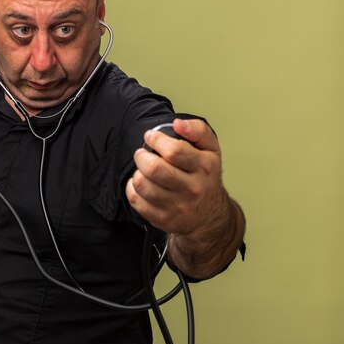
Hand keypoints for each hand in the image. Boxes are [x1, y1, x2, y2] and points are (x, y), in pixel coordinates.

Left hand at [125, 118, 224, 233]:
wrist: (211, 216)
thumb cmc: (206, 178)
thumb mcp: (211, 150)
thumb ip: (198, 130)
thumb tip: (178, 123)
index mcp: (203, 167)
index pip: (174, 151)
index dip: (157, 140)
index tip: (151, 137)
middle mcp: (192, 188)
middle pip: (155, 169)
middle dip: (142, 156)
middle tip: (142, 153)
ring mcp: (178, 206)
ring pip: (143, 185)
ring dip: (137, 172)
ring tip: (143, 169)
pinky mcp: (164, 219)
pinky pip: (137, 201)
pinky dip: (132, 189)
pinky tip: (140, 184)